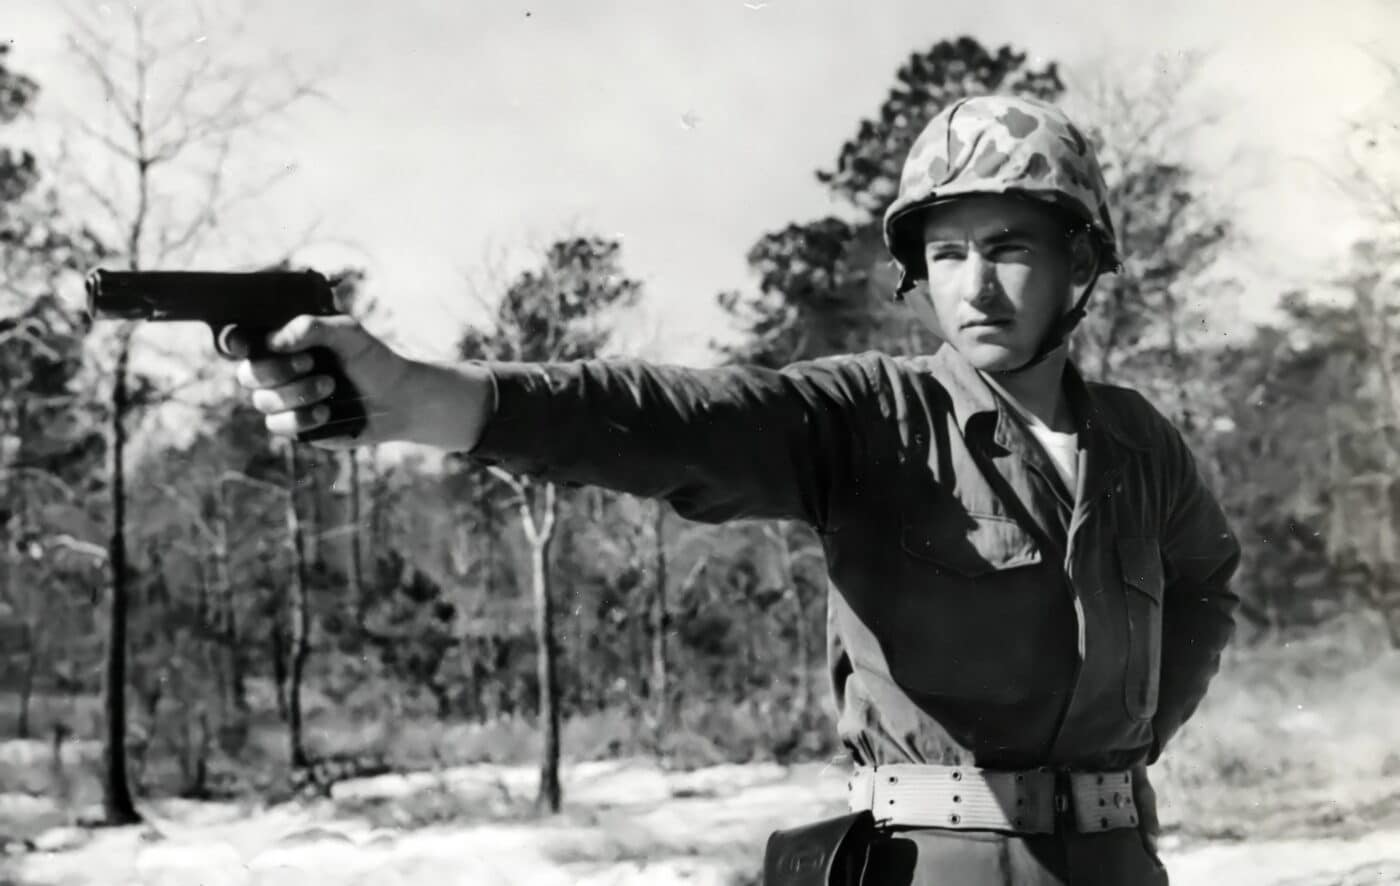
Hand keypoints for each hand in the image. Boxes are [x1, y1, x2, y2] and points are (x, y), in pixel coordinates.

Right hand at [228, 315, 415, 447]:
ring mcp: (284, 399)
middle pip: (247, 373)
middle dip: (277, 370)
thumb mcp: (349, 333)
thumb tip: (274, 341)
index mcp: (285, 343)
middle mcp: (278, 370)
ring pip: (262, 401)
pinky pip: (277, 425)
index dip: (237, 344)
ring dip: (296, 393)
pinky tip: (326, 411)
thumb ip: (312, 328)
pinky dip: (300, 417)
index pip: (242, 341)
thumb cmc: (372, 359)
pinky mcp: (295, 425)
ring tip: (329, 385)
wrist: (397, 398)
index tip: (256, 345)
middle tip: (311, 362)